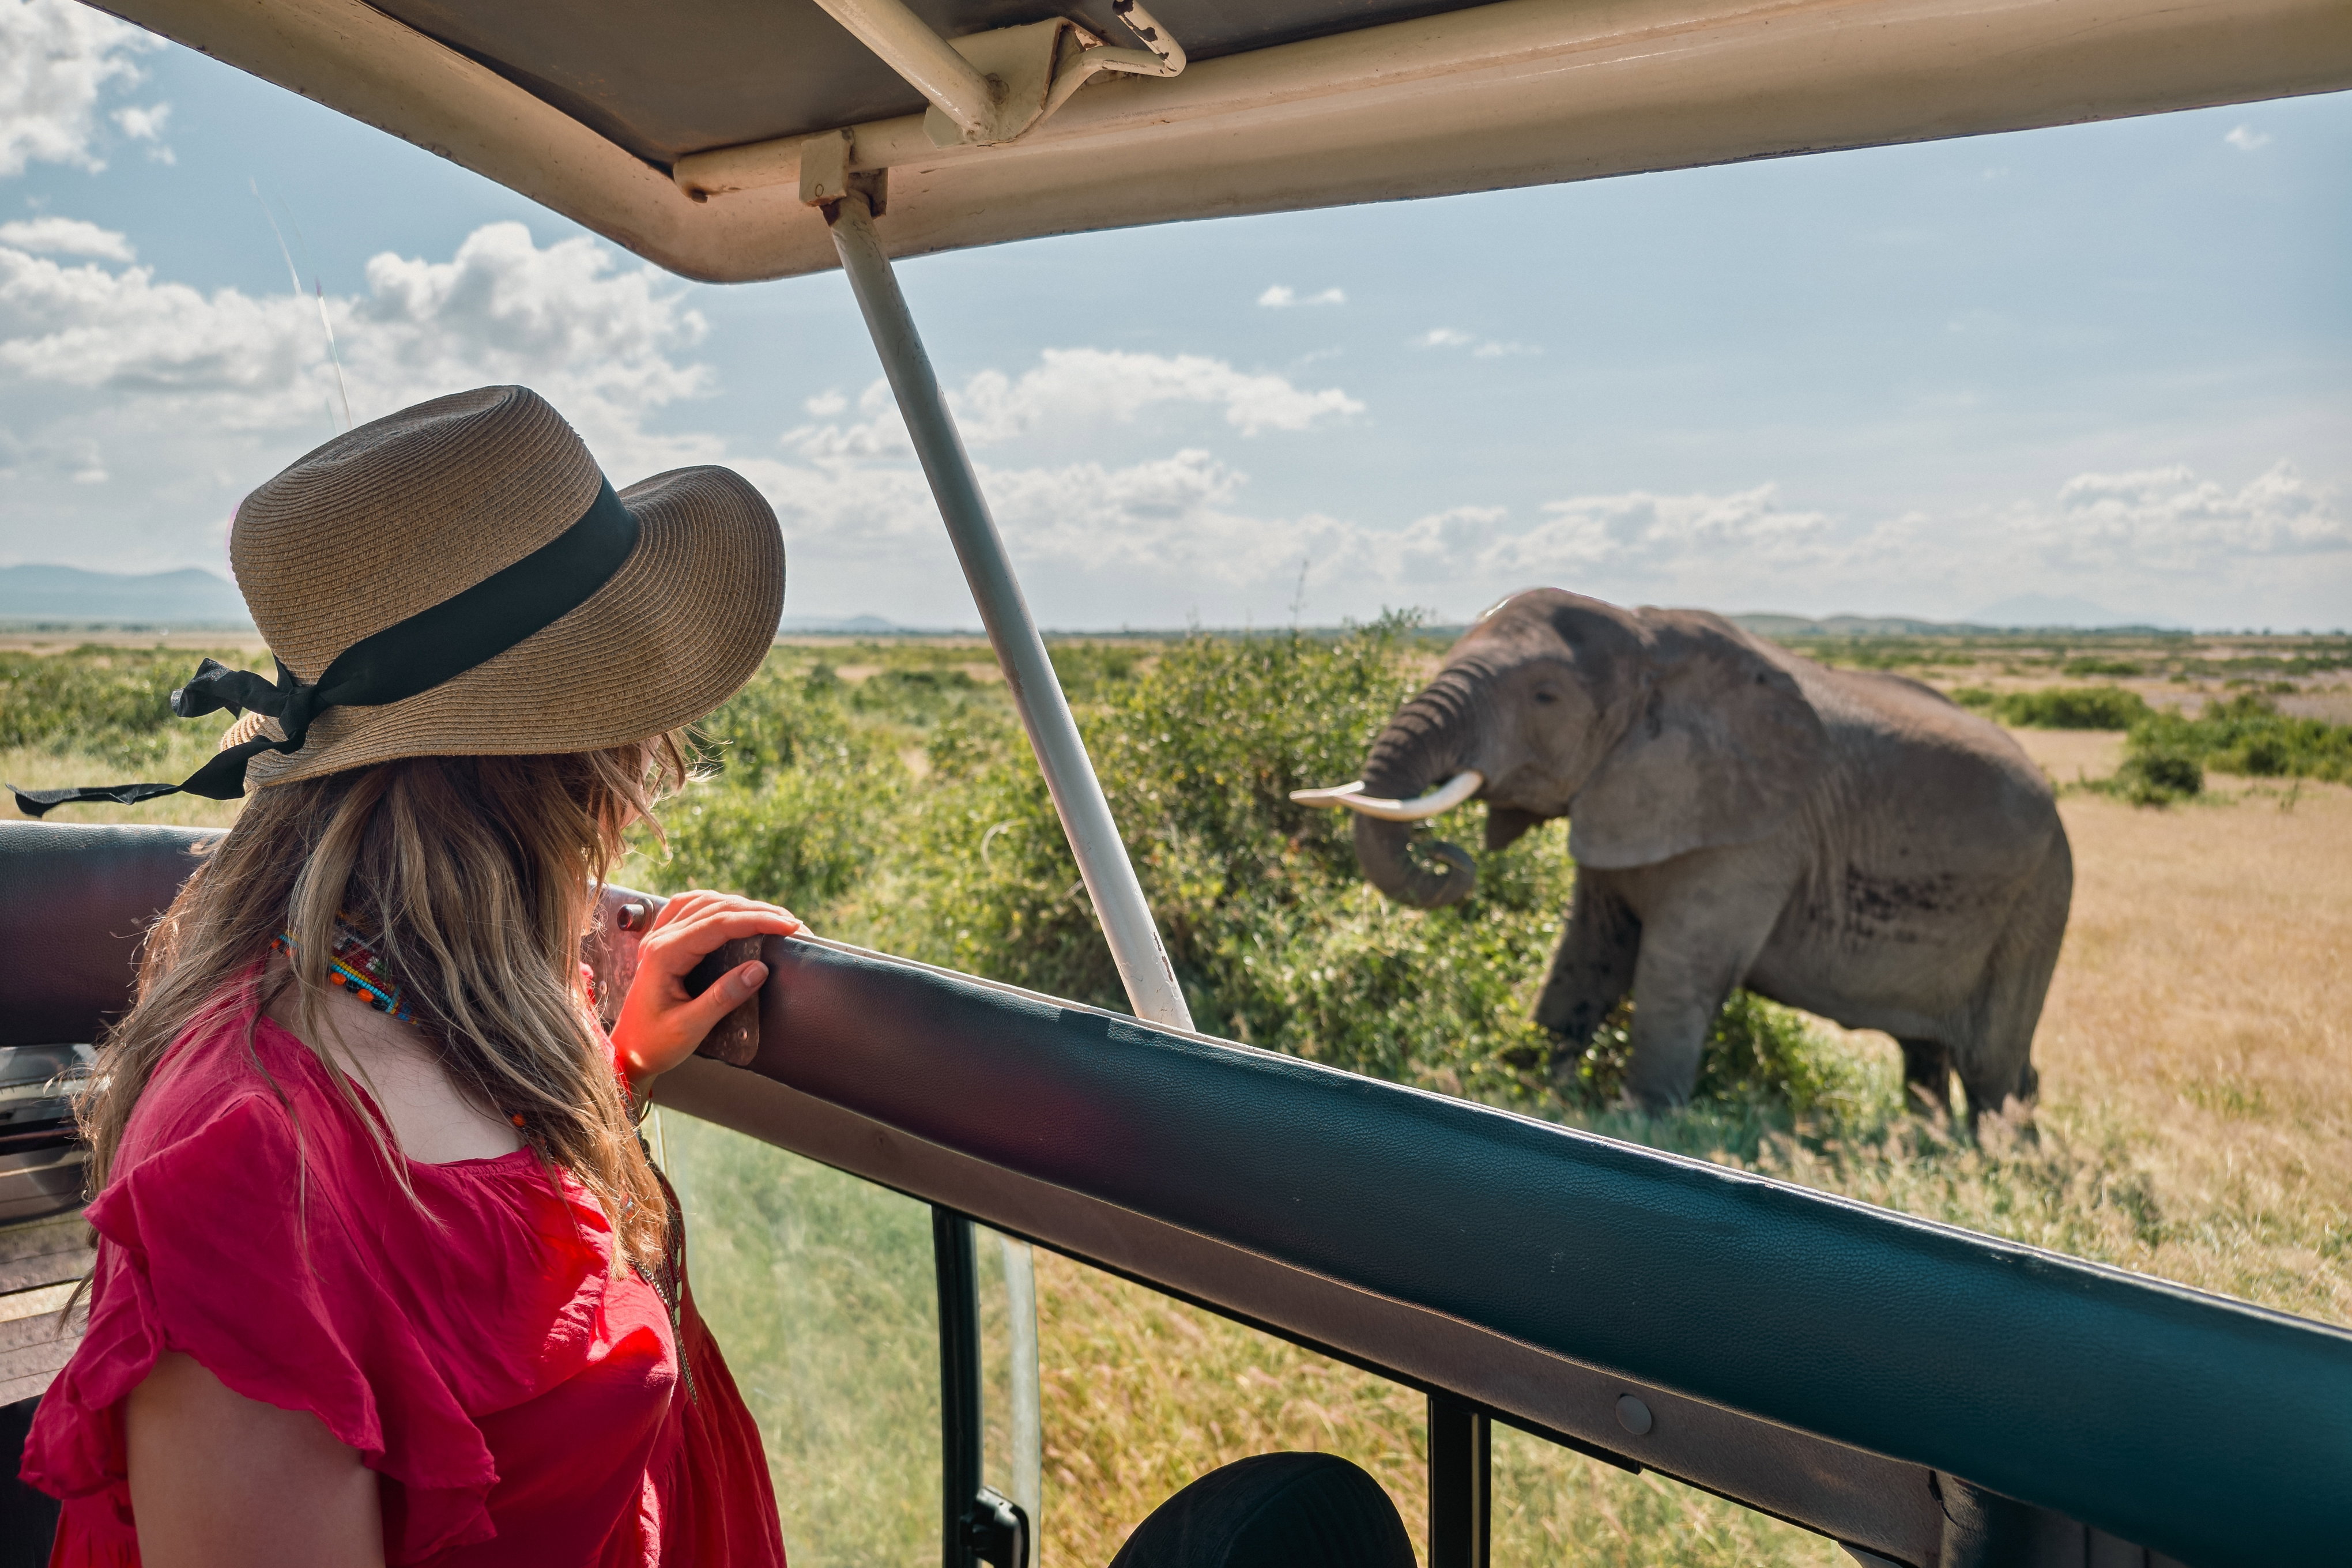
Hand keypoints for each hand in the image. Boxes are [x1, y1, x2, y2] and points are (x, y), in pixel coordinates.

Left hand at [610, 891, 802, 1095]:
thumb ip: (723, 997)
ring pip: (704, 903)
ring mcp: (659, 938)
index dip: (757, 921)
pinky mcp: (663, 943)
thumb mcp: (690, 1027)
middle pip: (715, 908)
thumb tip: (759, 969)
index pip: (719, 924)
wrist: (625, 1053)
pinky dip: (715, 904)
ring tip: (771, 916)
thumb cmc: (653, 1044)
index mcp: (664, 955)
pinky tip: (731, 909)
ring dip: (740, 905)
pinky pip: (689, 908)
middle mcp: (660, 939)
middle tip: (792, 923)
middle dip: (757, 911)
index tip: (789, 926)